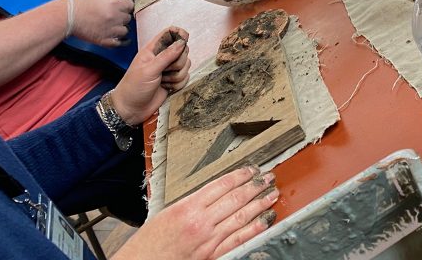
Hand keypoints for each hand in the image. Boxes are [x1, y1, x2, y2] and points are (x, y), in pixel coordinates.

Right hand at [68, 0, 133, 46]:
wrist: (66, 15)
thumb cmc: (81, 0)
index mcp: (116, 3)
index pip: (131, 5)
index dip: (126, 4)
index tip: (121, 5)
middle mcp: (115, 17)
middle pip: (128, 17)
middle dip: (123, 15)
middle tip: (115, 13)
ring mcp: (110, 30)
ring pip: (125, 30)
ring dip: (121, 27)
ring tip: (113, 23)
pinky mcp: (104, 40)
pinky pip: (119, 43)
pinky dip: (121, 40)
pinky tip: (120, 37)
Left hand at [110, 27, 190, 124]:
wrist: (131, 109)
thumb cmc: (133, 88)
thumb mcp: (149, 70)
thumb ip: (166, 56)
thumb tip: (182, 42)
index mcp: (153, 50)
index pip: (170, 33)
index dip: (179, 34)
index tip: (184, 40)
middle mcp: (162, 57)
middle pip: (183, 50)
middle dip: (178, 61)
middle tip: (166, 70)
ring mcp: (169, 69)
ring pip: (186, 65)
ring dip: (177, 76)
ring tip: (163, 81)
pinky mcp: (173, 81)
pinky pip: (186, 77)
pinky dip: (178, 84)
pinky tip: (166, 88)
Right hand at [112, 166, 277, 259]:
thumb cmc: (149, 243)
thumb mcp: (168, 212)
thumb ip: (193, 202)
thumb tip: (217, 192)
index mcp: (187, 207)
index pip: (222, 184)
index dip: (241, 175)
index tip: (252, 169)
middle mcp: (201, 222)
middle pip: (236, 198)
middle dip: (255, 185)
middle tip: (268, 176)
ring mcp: (209, 240)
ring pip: (241, 217)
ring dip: (260, 204)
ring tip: (272, 194)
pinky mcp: (213, 255)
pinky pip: (239, 239)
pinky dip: (255, 228)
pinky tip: (266, 219)